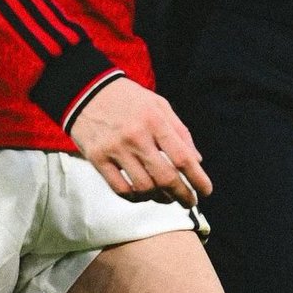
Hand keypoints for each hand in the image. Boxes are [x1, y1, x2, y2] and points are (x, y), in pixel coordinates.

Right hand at [69, 77, 210, 207]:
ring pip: (144, 187)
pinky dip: (135, 197)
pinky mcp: (98, 159)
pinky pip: (120, 189)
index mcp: (155, 120)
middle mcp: (136, 136)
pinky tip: (142, 195)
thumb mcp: (158, 104)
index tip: (206, 191)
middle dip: (182, 195)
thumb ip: (179, 131)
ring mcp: (115, 149)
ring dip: (160, 198)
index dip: (197, 178)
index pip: (182, 157)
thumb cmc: (128, 98)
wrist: (87, 90)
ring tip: (166, 197)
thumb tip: (196, 160)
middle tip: (190, 201)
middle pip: (165, 177)